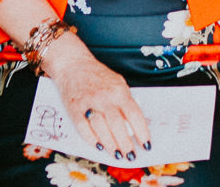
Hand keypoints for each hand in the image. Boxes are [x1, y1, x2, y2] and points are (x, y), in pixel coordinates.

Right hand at [38, 35, 150, 162]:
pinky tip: (98, 146)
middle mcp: (104, 97)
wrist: (73, 63)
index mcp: (118, 91)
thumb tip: (134, 125)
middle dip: (126, 144)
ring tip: (117, 155)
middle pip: (118, 125)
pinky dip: (91, 139)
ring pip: (101, 128)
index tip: (146, 145)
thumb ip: (125, 101)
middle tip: (131, 156)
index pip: (134, 114)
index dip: (142, 132)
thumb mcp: (117, 83)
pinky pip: (83, 127)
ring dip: (110, 144)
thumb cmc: (97, 75)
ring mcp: (88, 103)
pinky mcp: (74, 108)